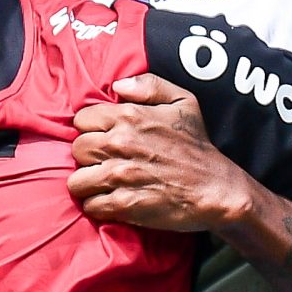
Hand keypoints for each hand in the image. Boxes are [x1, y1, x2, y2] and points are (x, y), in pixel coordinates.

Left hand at [69, 75, 256, 231]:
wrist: (214, 188)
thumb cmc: (197, 146)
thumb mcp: (183, 102)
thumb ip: (149, 86)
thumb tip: (118, 85)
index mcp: (129, 116)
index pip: (82, 119)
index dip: (91, 130)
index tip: (105, 139)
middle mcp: (120, 143)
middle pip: (77, 149)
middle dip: (88, 157)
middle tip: (104, 163)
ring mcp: (120, 176)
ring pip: (77, 180)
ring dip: (88, 184)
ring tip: (104, 185)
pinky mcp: (124, 204)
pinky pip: (91, 206)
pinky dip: (98, 206)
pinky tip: (111, 202)